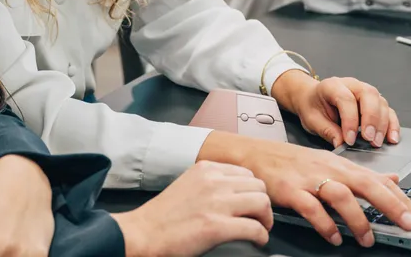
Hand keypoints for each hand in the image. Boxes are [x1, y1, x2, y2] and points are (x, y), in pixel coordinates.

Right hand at [111, 162, 272, 256]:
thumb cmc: (164, 215)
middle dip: (263, 204)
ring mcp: (216, 203)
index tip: (252, 203)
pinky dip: (261, 236)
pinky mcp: (217, 227)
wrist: (144, 233)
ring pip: (262, 203)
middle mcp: (213, 181)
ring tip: (260, 228)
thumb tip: (235, 190)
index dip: (254, 191)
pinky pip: (254, 228)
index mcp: (206, 169)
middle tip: (259, 218)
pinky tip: (256, 241)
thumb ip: (210, 182)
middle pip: (259, 187)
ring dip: (265, 219)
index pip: (246, 173)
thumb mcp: (188, 184)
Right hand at [236, 137, 410, 247]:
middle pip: (366, 184)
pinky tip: (333, 237)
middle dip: (392, 206)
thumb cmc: (294, 162)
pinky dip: (325, 224)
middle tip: (409, 225)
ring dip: (358, 219)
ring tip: (367, 239)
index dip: (401, 199)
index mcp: (341, 165)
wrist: (255, 154)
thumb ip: (364, 174)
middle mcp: (329, 169)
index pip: (377, 181)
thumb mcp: (331, 163)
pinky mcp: (290, 190)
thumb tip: (395, 180)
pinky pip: (311, 208)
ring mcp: (309, 179)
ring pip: (341, 195)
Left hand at [271, 70, 398, 148]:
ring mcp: (365, 91)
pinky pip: (388, 110)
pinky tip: (392, 138)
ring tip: (377, 142)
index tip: (349, 139)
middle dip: (371, 119)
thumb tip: (341, 143)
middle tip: (368, 139)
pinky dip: (392, 124)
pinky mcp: (374, 102)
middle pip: (369, 96)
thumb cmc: (313, 106)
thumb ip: (326, 130)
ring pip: (381, 102)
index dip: (349, 120)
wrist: (312, 98)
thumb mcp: (312, 119)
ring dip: (382, 124)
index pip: (345, 99)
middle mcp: (352, 85)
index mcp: (332, 85)